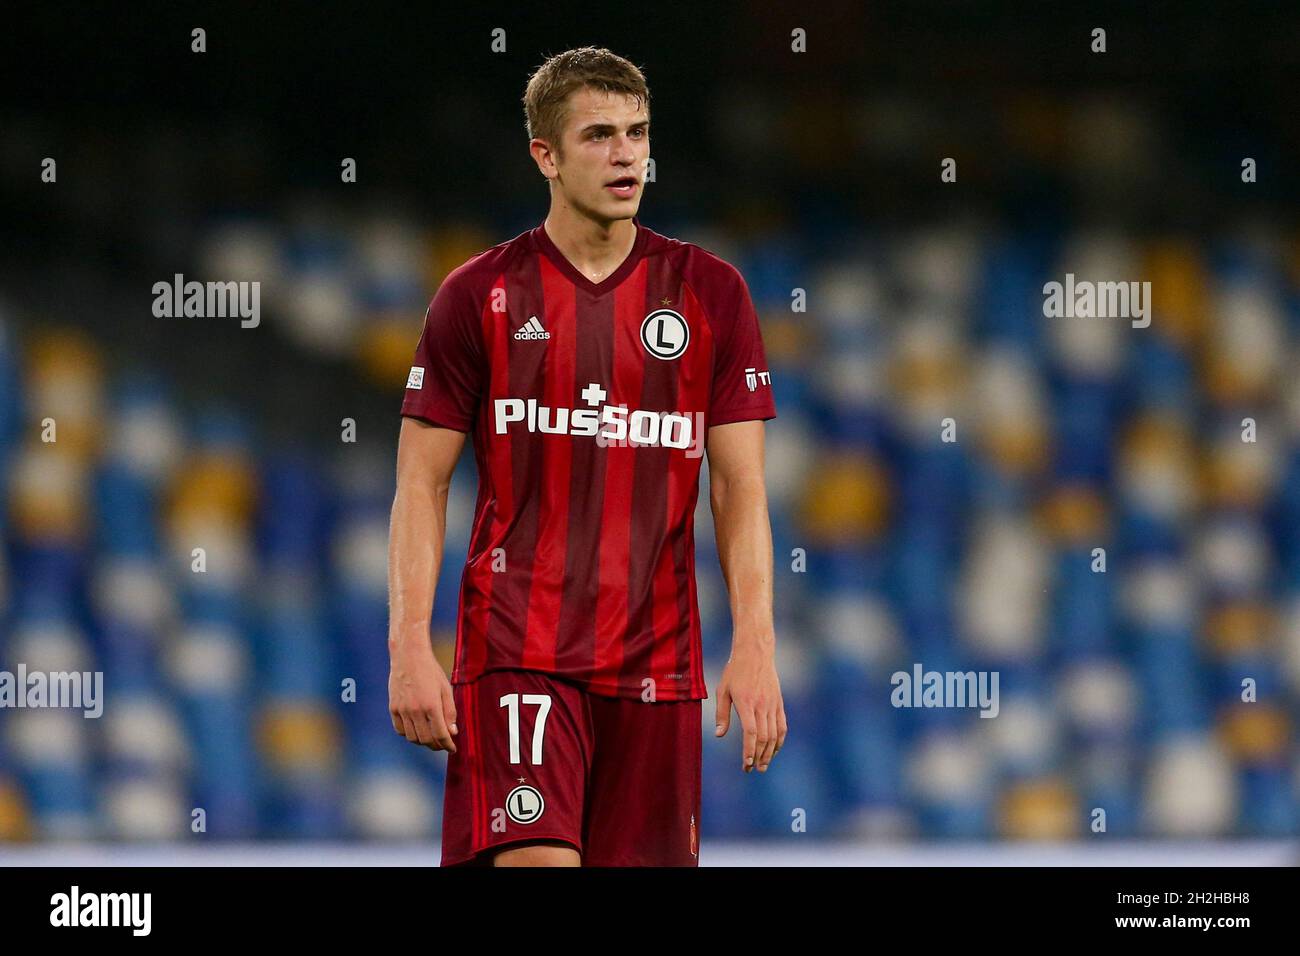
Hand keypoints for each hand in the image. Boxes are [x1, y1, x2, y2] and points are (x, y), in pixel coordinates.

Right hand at [388, 638, 457, 752]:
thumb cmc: (431, 671)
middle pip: (426, 740)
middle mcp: (415, 710)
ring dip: (423, 742)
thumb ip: (450, 712)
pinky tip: (417, 730)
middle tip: (443, 745)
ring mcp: (402, 710)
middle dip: (437, 746)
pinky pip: (400, 730)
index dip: (448, 745)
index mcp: (432, 705)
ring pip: (412, 738)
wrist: (409, 656)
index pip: (440, 735)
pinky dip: (409, 735)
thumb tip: (452, 732)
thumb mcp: (446, 689)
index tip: (453, 749)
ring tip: (431, 738)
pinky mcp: (393, 708)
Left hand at [714, 643, 785, 771]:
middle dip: (758, 757)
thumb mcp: (723, 690)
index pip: (751, 733)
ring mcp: (772, 705)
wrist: (756, 653)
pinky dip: (779, 741)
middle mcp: (762, 705)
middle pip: (764, 738)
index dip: (749, 751)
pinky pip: (782, 726)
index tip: (746, 765)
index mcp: (746, 702)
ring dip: (770, 753)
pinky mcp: (779, 703)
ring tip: (763, 765)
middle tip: (752, 769)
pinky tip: (774, 750)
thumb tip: (720, 735)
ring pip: (775, 735)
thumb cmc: (735, 671)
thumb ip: (722, 714)